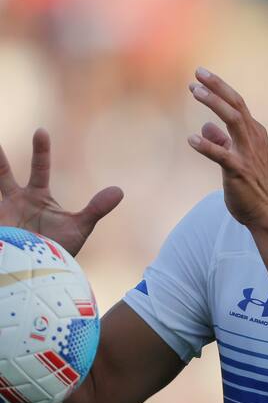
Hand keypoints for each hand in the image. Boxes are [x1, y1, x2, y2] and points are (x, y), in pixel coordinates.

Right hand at [0, 129, 122, 255]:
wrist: (44, 272)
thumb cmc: (59, 249)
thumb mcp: (80, 227)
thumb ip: (96, 208)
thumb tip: (120, 190)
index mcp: (36, 196)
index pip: (39, 168)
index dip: (41, 150)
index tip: (41, 130)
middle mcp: (15, 201)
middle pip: (3, 173)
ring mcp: (3, 213)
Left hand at [187, 67, 267, 228]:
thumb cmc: (253, 187)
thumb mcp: (237, 158)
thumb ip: (222, 141)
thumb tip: (206, 126)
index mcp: (254, 134)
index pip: (237, 105)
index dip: (220, 89)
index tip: (201, 77)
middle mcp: (253, 139)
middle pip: (236, 105)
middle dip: (217, 87)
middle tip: (198, 73)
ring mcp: (248, 154)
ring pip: (233, 120)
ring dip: (214, 104)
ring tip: (195, 91)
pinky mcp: (239, 171)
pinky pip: (222, 155)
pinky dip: (207, 146)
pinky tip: (192, 139)